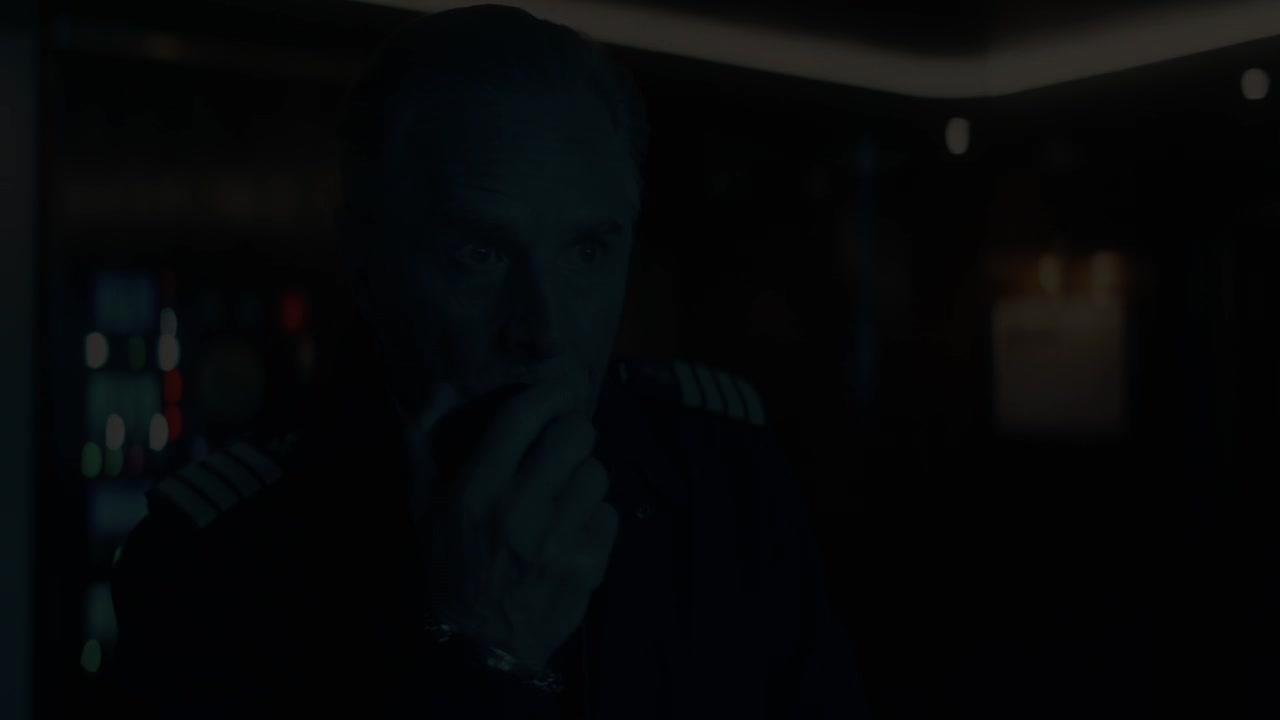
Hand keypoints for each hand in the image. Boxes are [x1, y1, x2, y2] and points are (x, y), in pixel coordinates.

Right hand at [425, 378, 618, 672]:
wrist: (476, 648)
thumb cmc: (447, 569)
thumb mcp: (422, 508)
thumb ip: (424, 443)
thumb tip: (442, 388)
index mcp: (474, 491)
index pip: (523, 416)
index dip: (547, 393)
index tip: (556, 392)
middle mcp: (518, 510)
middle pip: (576, 435)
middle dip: (572, 434)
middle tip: (563, 448)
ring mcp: (558, 539)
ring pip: (598, 473)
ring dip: (583, 480)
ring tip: (563, 497)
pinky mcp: (588, 565)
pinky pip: (609, 514)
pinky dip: (595, 520)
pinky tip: (572, 532)